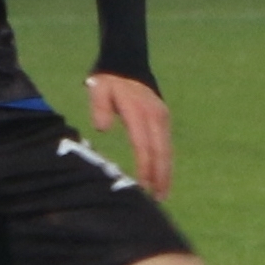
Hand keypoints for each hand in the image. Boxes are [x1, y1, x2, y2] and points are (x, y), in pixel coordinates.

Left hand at [86, 73, 171, 198]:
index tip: (142, 187)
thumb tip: (101, 128)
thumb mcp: (98, 88)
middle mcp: (155, 116)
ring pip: (167, 150)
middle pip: (161, 151)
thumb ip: (99, 107)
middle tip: (157, 200)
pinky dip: (165, 163)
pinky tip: (161, 178)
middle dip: (161, 177)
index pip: (144, 145)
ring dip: (166, 173)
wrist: (126, 64)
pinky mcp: (163, 119)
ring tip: (161, 195)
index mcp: (139, 111)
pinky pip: (166, 145)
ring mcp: (162, 117)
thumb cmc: (108, 81)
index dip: (144, 168)